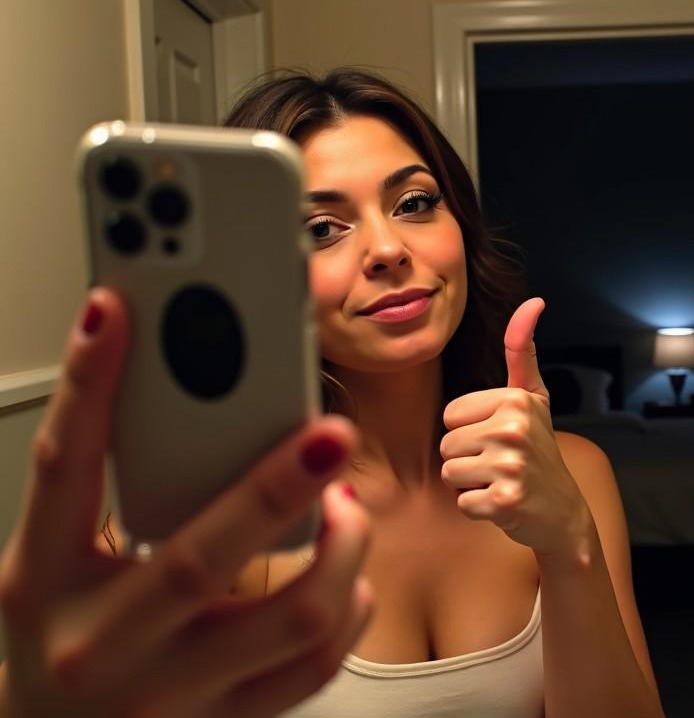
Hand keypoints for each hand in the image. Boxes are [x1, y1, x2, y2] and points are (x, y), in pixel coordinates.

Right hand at [0, 289, 372, 717]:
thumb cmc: (61, 634)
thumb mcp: (55, 558)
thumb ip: (107, 486)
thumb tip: (186, 391)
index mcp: (46, 581)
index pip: (60, 470)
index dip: (87, 385)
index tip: (116, 313)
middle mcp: (104, 642)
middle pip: (198, 559)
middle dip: (274, 487)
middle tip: (329, 433)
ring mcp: (172, 691)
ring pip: (292, 618)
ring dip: (339, 550)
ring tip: (341, 510)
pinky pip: (315, 666)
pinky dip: (348, 606)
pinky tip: (344, 575)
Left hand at [439, 298, 591, 557]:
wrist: (563, 511)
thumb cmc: (539, 450)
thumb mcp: (533, 397)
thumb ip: (522, 350)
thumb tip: (533, 301)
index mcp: (516, 399)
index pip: (450, 415)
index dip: (469, 430)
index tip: (499, 438)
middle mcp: (514, 429)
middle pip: (447, 444)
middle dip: (468, 458)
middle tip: (501, 464)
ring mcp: (511, 466)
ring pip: (450, 472)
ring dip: (470, 483)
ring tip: (500, 481)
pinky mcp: (504, 501)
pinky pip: (461, 502)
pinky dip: (477, 508)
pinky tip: (503, 503)